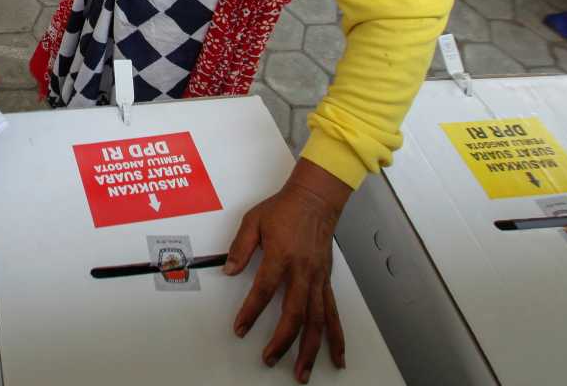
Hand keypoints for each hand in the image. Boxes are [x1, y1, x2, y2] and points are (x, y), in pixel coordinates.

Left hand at [224, 160, 349, 382]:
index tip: (240, 328)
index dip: (251, 312)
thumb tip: (229, 269)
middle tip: (269, 358)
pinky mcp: (326, 281)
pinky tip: (337, 355)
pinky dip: (336, 337)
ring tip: (303, 372)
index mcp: (282, 256)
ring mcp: (318, 279)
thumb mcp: (253, 221)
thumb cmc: (286, 208)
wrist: (316, 199)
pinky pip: (333, 314)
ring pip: (317, 321)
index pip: (264, 290)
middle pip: (294, 314)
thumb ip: (240, 247)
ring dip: (310, 349)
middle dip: (282, 340)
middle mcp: (303, 271)